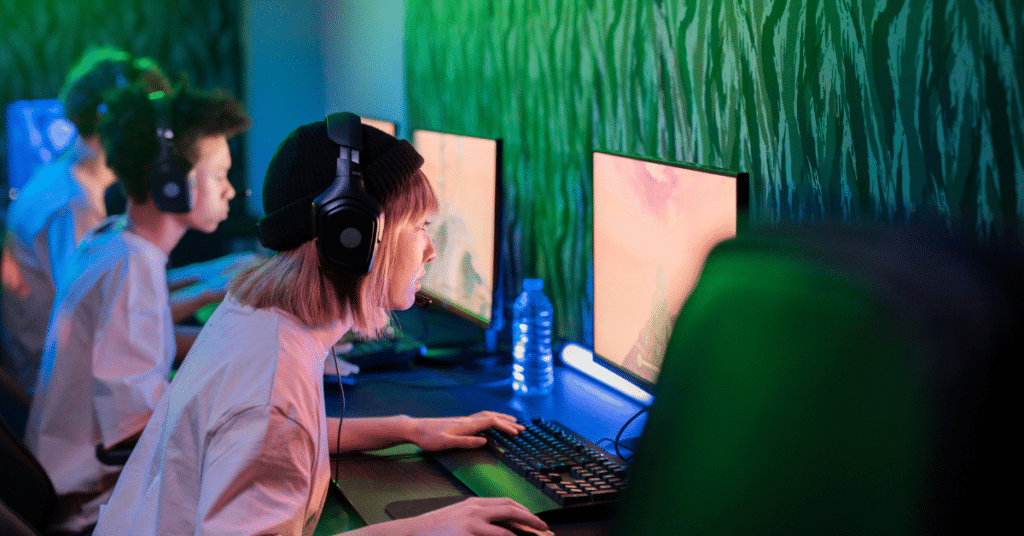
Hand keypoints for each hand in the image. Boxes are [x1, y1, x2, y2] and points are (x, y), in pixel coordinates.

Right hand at [400, 497, 547, 535]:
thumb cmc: (435, 527)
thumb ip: (477, 516)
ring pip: (506, 528)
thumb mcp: (458, 516)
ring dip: (524, 534)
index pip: (506, 503)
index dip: (524, 511)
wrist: (412, 532)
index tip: (534, 519)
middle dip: (531, 519)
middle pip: (511, 510)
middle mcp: (475, 509)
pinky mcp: (468, 535)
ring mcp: (472, 523)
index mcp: (474, 503)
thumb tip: (497, 523)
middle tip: (544, 529)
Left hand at [408, 411, 524, 450]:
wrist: (414, 428)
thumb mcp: (446, 443)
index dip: (506, 427)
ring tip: (511, 421)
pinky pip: (480, 417)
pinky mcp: (459, 422)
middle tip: (522, 428)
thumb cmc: (428, 438)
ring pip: (487, 415)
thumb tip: (484, 441)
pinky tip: (490, 422)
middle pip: (492, 417)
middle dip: (508, 422)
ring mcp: (463, 420)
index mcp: (466, 425)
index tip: (517, 433)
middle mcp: (466, 420)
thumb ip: (465, 442)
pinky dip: (491, 418)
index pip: (491, 422)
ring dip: (501, 418)